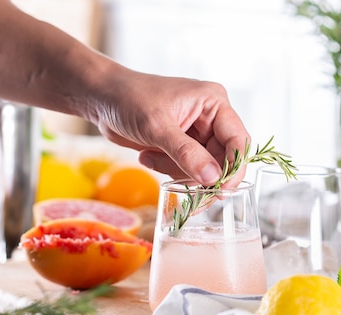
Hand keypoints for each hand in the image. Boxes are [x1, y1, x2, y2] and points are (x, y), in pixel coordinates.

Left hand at [91, 67, 250, 186]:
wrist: (101, 98)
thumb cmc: (129, 99)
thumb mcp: (157, 127)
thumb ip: (186, 153)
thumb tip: (213, 179)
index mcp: (214, 103)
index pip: (238, 140)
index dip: (234, 167)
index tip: (222, 189)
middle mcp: (211, 119)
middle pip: (222, 160)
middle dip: (200, 174)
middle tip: (181, 186)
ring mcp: (197, 134)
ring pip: (203, 169)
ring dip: (176, 171)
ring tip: (150, 156)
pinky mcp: (182, 147)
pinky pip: (185, 170)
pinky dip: (167, 170)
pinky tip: (147, 156)